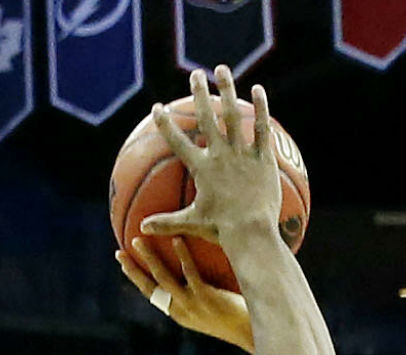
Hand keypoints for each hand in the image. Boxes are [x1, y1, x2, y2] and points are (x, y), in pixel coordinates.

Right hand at [117, 235, 255, 352]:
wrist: (250, 332)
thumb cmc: (234, 317)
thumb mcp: (209, 309)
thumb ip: (197, 295)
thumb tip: (193, 274)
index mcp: (178, 313)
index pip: (150, 294)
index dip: (135, 278)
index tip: (123, 262)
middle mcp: (180, 310)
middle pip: (150, 287)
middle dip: (133, 269)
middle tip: (120, 251)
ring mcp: (192, 304)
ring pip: (164, 278)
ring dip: (149, 258)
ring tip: (140, 240)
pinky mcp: (206, 298)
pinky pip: (190, 273)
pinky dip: (182, 256)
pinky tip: (177, 239)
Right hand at [141, 66, 282, 245]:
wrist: (252, 233)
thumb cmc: (221, 230)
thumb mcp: (192, 223)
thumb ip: (167, 223)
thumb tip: (142, 228)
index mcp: (201, 168)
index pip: (177, 141)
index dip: (165, 124)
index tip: (157, 108)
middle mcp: (220, 155)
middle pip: (207, 117)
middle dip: (199, 93)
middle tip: (196, 74)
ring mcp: (242, 155)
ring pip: (233, 116)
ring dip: (227, 90)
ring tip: (222, 69)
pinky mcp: (263, 159)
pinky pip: (261, 129)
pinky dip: (260, 108)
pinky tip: (259, 89)